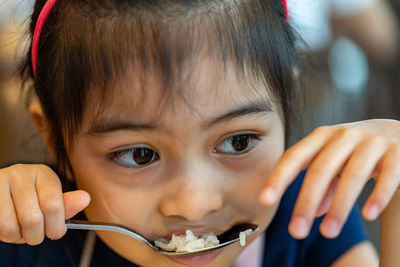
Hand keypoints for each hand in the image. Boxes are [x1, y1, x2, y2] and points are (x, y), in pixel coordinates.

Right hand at [0, 164, 89, 244]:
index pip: (53, 206)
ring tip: (22, 230)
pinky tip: (10, 226)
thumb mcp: (50, 199)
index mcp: (44, 174)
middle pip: (33, 219)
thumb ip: (66, 204)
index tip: (56, 232)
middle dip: (37, 235)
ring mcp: (1, 182)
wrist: (1, 192)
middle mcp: (22, 173)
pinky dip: (6, 236)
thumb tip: (85, 198)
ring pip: (12, 227)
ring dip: (19, 237)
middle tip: (36, 234)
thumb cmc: (30, 198)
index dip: (56, 226)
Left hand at [259, 119, 399, 238]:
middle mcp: (344, 136)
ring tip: (328, 233)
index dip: (279, 177)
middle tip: (296, 231)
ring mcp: (372, 141)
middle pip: (320, 169)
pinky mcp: (398, 151)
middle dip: (306, 202)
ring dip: (339, 206)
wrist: (399, 131)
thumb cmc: (357, 150)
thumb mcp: (336, 162)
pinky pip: (388, 175)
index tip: (265, 200)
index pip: (294, 156)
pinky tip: (367, 215)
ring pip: (353, 174)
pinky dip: (378, 196)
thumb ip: (324, 184)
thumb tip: (312, 212)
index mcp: (322, 137)